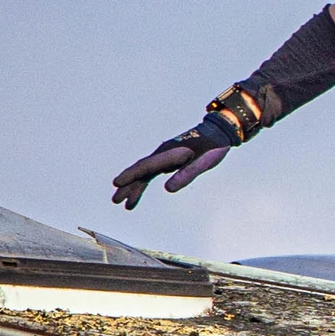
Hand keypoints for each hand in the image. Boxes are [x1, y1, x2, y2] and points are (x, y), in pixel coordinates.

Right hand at [110, 128, 229, 209]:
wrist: (219, 132)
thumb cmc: (213, 147)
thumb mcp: (203, 162)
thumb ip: (186, 175)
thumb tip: (167, 189)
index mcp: (170, 153)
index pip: (146, 166)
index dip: (131, 175)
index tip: (117, 184)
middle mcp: (164, 153)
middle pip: (141, 170)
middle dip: (128, 185)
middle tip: (115, 200)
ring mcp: (165, 155)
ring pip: (145, 172)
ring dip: (135, 187)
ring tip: (125, 203)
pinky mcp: (170, 158)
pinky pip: (153, 171)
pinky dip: (145, 181)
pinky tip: (139, 192)